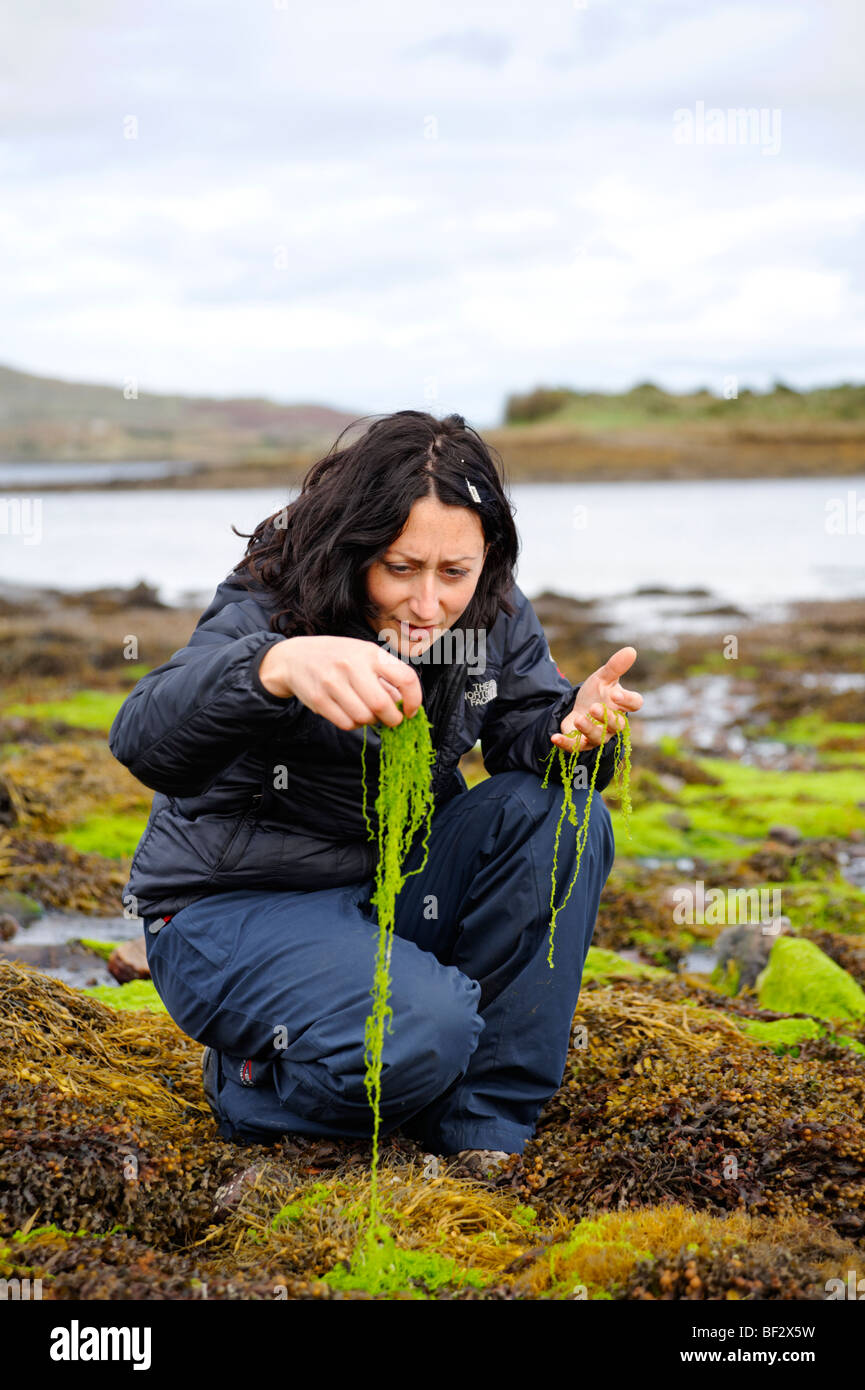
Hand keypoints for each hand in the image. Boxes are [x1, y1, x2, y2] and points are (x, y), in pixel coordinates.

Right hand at [258, 636, 422, 729]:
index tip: (411, 711)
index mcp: (371, 653)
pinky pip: (347, 724)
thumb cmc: (338, 657)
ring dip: (371, 722)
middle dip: (393, 719)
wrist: (294, 657)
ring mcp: (333, 682)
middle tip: (391, 720)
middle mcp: (352, 665)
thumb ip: (387, 677)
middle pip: (383, 705)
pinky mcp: (319, 699)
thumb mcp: (364, 656)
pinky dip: (354, 724)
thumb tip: (406, 706)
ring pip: (364, 718)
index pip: (406, 678)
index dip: (414, 700)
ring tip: (367, 713)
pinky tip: (351, 714)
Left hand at [551, 646, 642, 753]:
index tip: (615, 693)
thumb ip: (616, 666)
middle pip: (617, 725)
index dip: (627, 700)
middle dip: (606, 717)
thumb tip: (631, 650)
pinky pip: (576, 747)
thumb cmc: (596, 692)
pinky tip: (554, 737)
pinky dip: (566, 743)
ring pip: (599, 738)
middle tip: (594, 707)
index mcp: (622, 705)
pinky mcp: (582, 744)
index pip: (634, 704)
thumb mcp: (603, 677)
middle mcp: (614, 723)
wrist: (578, 706)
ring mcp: (599, 735)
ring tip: (579, 719)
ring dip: (589, 730)